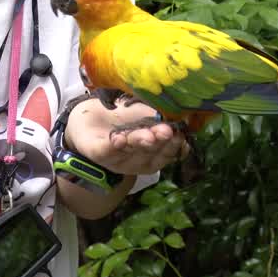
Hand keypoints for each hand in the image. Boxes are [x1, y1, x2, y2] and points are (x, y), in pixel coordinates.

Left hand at [62, 97, 189, 176]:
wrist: (92, 116)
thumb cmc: (125, 118)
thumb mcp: (147, 116)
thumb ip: (163, 118)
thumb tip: (185, 115)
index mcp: (151, 155)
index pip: (166, 154)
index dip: (173, 146)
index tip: (180, 134)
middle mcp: (136, 161)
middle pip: (150, 153)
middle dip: (159, 142)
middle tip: (167, 132)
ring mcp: (117, 159)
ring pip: (130, 151)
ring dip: (139, 142)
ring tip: (148, 135)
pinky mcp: (98, 153)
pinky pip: (107, 151)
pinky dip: (114, 145)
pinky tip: (120, 138)